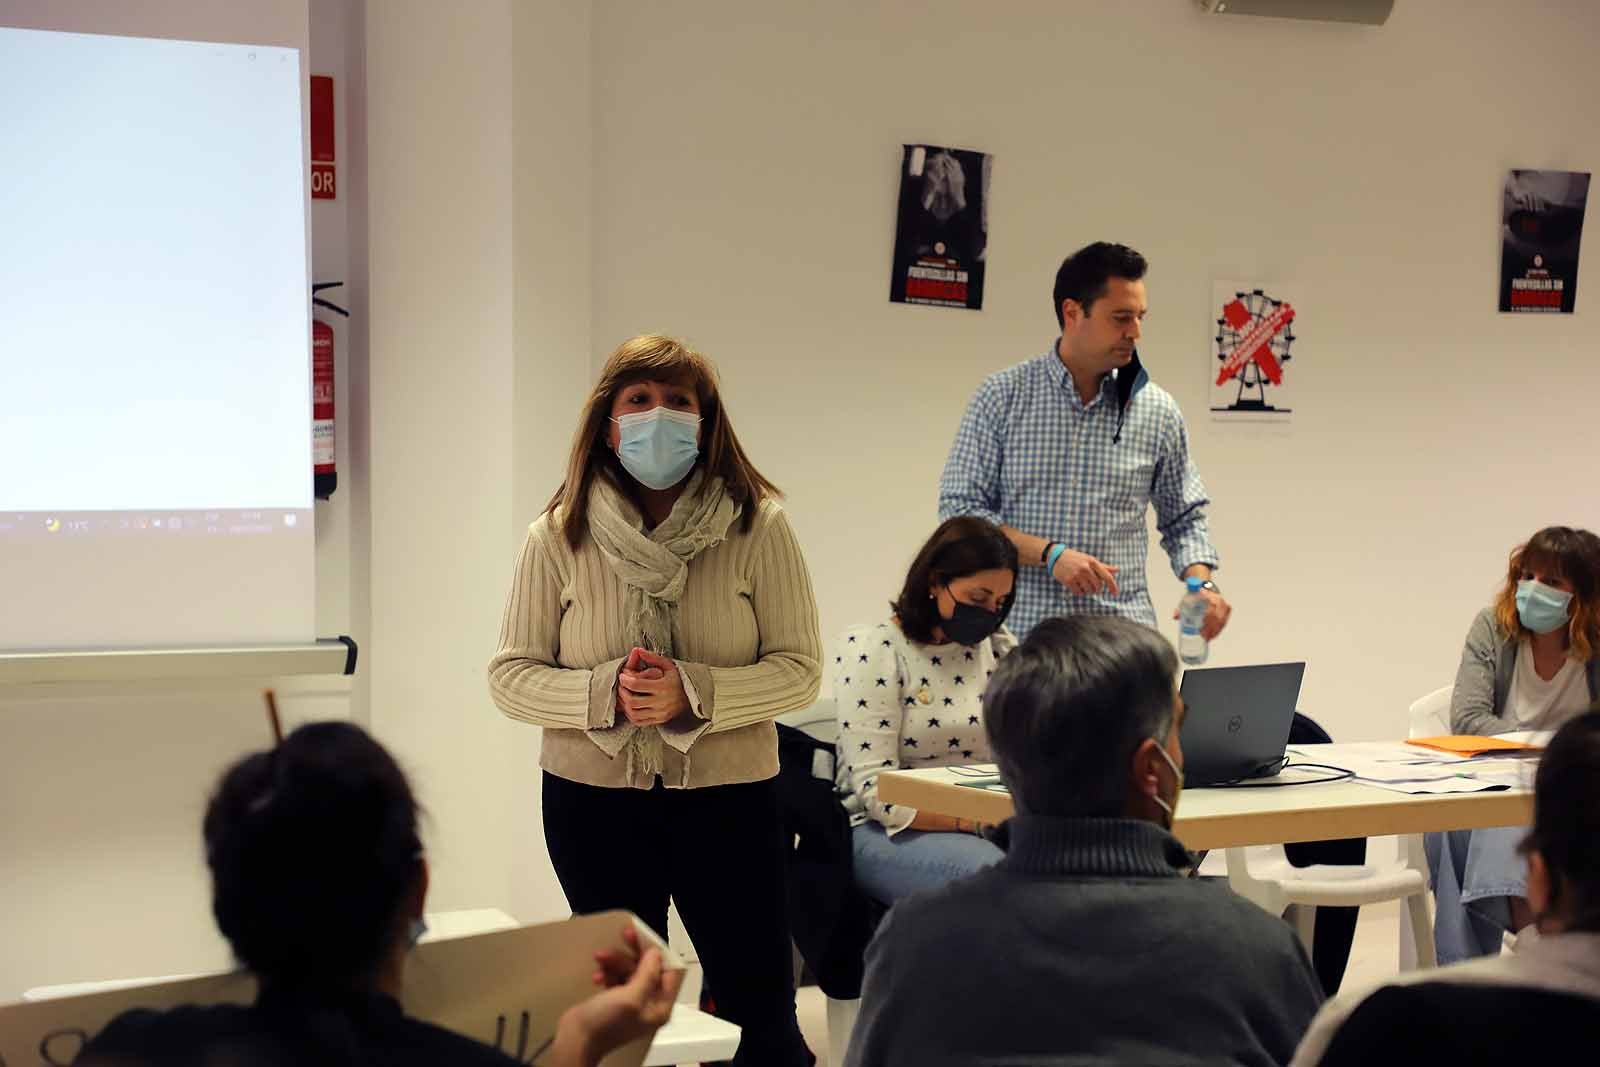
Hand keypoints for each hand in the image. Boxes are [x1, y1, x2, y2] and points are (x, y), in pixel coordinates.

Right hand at [551, 926, 682, 1066]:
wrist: (576, 1040)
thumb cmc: (603, 1027)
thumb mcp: (631, 997)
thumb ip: (647, 974)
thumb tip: (656, 955)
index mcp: (659, 1007)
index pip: (670, 972)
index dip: (659, 953)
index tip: (646, 938)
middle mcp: (648, 1004)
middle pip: (649, 968)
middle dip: (633, 954)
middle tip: (626, 935)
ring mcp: (631, 1002)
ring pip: (630, 970)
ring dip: (616, 961)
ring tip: (602, 958)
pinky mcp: (615, 1000)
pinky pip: (616, 977)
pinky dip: (608, 971)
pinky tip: (598, 975)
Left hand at [617, 647, 689, 725]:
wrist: (691, 696)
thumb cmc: (677, 679)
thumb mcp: (668, 665)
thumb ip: (652, 657)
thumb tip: (638, 650)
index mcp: (663, 687)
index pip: (637, 685)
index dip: (625, 680)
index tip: (622, 676)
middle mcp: (661, 702)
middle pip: (633, 701)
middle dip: (622, 693)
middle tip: (620, 685)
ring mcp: (660, 713)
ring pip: (634, 713)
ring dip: (624, 705)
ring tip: (623, 695)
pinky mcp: (659, 720)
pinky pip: (639, 721)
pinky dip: (630, 715)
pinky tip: (630, 706)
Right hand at [1050, 549, 1118, 596]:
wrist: (1056, 556)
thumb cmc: (1075, 558)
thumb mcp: (1089, 559)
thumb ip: (1103, 566)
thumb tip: (1117, 570)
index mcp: (1092, 562)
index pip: (1106, 576)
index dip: (1113, 586)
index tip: (1116, 594)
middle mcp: (1085, 568)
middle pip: (1098, 586)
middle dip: (1096, 589)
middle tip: (1091, 586)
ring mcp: (1076, 574)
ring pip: (1089, 590)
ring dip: (1087, 590)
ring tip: (1082, 584)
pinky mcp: (1068, 580)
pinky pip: (1079, 592)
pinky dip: (1079, 592)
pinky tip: (1076, 586)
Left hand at [1173, 589, 1231, 640]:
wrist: (1204, 586)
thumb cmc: (1195, 594)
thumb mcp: (1187, 599)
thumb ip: (1180, 608)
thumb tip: (1175, 616)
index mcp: (1209, 595)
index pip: (1212, 608)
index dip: (1208, 618)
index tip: (1202, 626)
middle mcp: (1218, 599)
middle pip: (1217, 617)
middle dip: (1211, 629)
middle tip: (1203, 636)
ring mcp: (1224, 604)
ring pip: (1222, 621)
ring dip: (1215, 631)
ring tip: (1207, 638)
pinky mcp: (1226, 609)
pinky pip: (1224, 621)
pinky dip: (1218, 630)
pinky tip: (1213, 636)